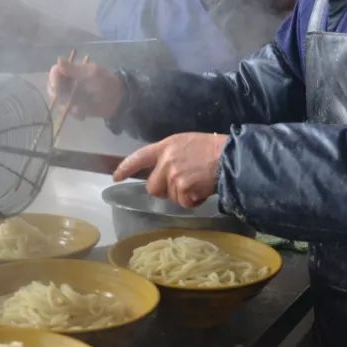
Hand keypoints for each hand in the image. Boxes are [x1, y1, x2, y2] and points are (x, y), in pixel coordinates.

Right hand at [47, 57, 124, 119]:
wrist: (117, 100)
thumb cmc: (106, 83)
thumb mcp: (91, 74)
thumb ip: (74, 69)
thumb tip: (58, 59)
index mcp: (71, 71)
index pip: (55, 72)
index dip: (53, 79)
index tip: (57, 86)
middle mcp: (67, 82)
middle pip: (52, 87)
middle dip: (58, 95)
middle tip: (68, 101)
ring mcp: (70, 95)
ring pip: (58, 100)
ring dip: (67, 106)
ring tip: (79, 108)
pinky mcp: (73, 106)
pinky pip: (67, 110)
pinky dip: (74, 113)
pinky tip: (83, 114)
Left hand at [113, 132, 228, 207]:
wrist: (229, 156)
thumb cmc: (211, 149)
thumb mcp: (186, 144)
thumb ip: (170, 155)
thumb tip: (162, 171)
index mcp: (165, 146)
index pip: (139, 157)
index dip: (126, 167)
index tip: (116, 177)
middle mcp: (166, 161)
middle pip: (152, 187)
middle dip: (164, 191)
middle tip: (182, 185)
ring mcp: (174, 175)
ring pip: (169, 197)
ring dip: (182, 196)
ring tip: (197, 183)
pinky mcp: (183, 188)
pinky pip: (183, 203)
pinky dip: (193, 201)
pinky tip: (203, 190)